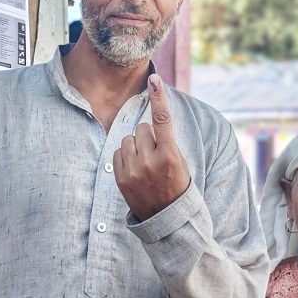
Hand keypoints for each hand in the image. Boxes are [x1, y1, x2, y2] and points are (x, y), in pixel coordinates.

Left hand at [114, 74, 190, 220]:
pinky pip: (118, 152)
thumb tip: (149, 120)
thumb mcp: (180, 162)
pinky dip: (126, 156)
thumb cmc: (176, 184)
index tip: (155, 79)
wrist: (167, 217)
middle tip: (156, 153)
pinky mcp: (120, 178)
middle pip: (142, 128)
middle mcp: (150, 162)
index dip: (159, 98)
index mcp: (170, 156)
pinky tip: (135, 169)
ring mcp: (134, 171)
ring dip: (136, 145)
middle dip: (148, 135)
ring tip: (145, 162)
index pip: (163, 120)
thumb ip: (165, 141)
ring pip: (128, 139)